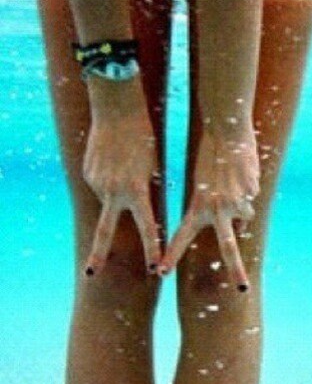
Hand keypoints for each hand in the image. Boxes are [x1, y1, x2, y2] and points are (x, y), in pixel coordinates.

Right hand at [82, 113, 161, 275]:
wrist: (116, 108)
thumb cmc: (143, 137)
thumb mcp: (153, 167)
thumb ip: (146, 190)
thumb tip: (142, 209)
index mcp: (136, 191)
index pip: (147, 227)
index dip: (152, 249)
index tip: (153, 270)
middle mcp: (113, 191)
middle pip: (104, 231)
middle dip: (98, 254)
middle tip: (92, 275)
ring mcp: (96, 182)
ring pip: (109, 199)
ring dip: (118, 192)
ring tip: (125, 165)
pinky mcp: (86, 173)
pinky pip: (101, 184)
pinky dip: (109, 180)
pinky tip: (114, 161)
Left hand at [159, 128, 259, 290]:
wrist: (225, 128)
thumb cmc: (208, 152)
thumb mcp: (201, 181)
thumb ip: (211, 205)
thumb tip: (238, 225)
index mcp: (198, 206)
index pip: (182, 236)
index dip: (171, 255)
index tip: (161, 272)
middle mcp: (218, 209)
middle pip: (229, 248)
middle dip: (236, 270)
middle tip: (242, 290)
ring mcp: (237, 202)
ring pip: (245, 215)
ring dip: (242, 206)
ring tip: (233, 183)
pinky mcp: (252, 192)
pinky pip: (252, 197)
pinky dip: (248, 190)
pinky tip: (242, 173)